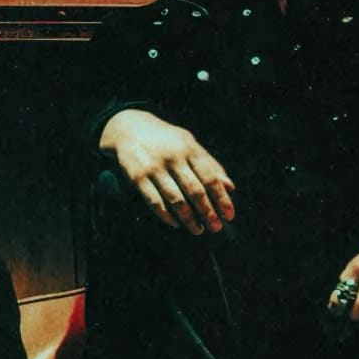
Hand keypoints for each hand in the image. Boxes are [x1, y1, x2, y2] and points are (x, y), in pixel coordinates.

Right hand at [99, 108, 235, 235]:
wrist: (128, 128)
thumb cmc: (166, 140)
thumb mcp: (190, 144)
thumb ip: (210, 164)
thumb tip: (230, 188)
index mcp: (189, 149)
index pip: (210, 178)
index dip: (221, 199)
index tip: (229, 215)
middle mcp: (173, 158)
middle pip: (194, 190)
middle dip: (207, 212)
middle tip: (216, 227)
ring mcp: (153, 167)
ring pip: (175, 199)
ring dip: (188, 218)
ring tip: (198, 230)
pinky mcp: (136, 177)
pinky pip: (154, 201)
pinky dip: (166, 215)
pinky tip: (175, 224)